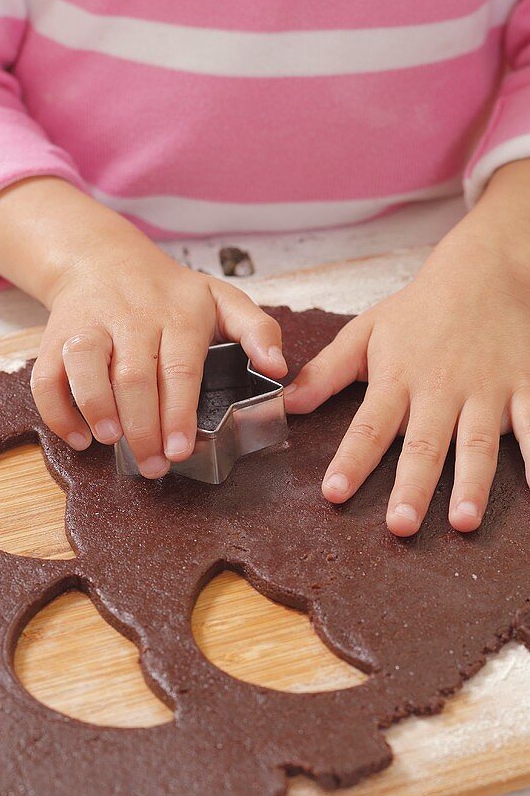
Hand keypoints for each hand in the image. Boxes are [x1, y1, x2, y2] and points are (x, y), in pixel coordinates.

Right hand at [0, 177, 286, 477]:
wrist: (104, 260)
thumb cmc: (169, 293)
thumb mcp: (221, 299)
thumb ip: (257, 329)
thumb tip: (278, 368)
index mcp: (177, 314)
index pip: (178, 368)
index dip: (178, 412)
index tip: (181, 450)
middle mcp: (130, 318)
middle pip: (133, 377)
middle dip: (143, 427)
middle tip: (155, 465)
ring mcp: (89, 326)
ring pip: (85, 367)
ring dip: (96, 409)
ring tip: (113, 443)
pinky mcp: (55, 339)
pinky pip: (47, 377)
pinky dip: (58, 411)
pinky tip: (80, 438)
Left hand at [284, 174, 529, 534]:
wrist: (486, 269)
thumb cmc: (421, 308)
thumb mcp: (365, 332)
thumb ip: (327, 372)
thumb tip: (288, 403)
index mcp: (398, 378)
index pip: (369, 425)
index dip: (351, 460)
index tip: (334, 493)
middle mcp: (441, 387)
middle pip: (424, 443)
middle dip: (412, 486)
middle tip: (401, 526)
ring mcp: (486, 389)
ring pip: (478, 442)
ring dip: (472, 483)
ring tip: (463, 522)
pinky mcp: (526, 384)